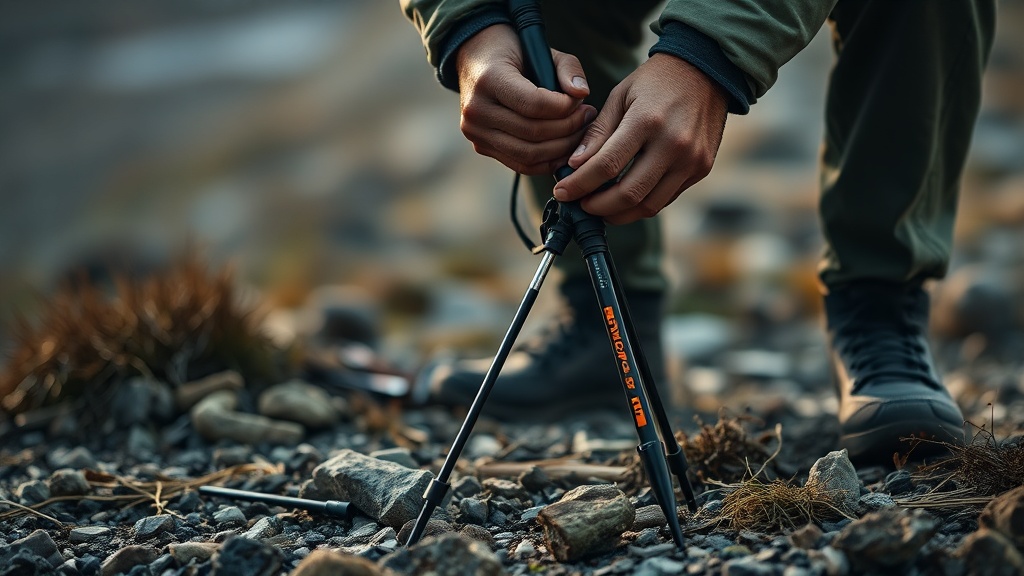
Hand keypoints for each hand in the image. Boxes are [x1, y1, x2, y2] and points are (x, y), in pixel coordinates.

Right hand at [456, 25, 596, 174]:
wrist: (476, 61)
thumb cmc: (514, 53)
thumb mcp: (542, 49)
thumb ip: (568, 68)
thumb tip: (582, 94)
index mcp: (489, 79)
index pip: (533, 104)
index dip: (564, 108)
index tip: (581, 102)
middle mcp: (477, 109)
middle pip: (532, 133)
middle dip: (568, 129)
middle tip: (587, 118)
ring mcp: (476, 132)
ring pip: (527, 154)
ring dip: (561, 149)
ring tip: (579, 133)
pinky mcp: (481, 146)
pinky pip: (520, 164)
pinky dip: (547, 162)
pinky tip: (564, 150)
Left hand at [552, 53, 727, 224]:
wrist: (707, 70)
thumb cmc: (656, 81)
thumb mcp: (620, 96)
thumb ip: (597, 133)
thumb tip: (573, 166)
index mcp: (647, 120)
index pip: (606, 165)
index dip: (580, 185)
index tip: (561, 192)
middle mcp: (673, 144)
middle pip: (628, 194)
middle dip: (597, 206)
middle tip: (579, 204)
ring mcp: (691, 160)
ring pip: (648, 205)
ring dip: (618, 213)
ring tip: (599, 206)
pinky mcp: (701, 169)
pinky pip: (665, 199)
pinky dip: (640, 204)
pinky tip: (623, 198)